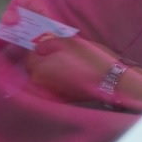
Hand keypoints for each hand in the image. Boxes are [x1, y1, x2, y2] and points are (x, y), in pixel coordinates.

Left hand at [25, 34, 141, 111]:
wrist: (111, 80)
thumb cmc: (88, 58)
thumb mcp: (68, 42)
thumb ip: (48, 43)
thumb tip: (39, 47)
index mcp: (38, 69)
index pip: (30, 56)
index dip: (40, 48)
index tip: (51, 43)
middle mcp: (40, 85)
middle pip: (37, 69)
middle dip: (45, 60)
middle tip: (61, 52)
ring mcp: (52, 93)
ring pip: (47, 77)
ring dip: (53, 70)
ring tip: (69, 62)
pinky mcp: (64, 98)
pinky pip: (57, 85)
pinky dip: (61, 79)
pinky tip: (74, 73)